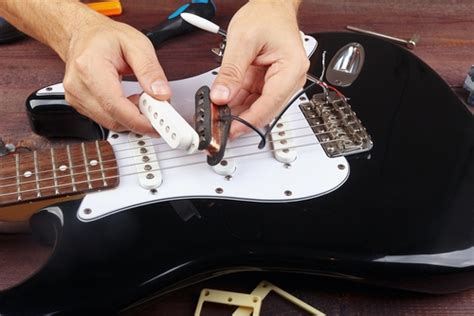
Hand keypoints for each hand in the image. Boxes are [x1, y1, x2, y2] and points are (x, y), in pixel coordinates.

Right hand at [63, 15, 169, 134]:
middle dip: (140, 120)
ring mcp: (76, 97)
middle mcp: (78, 85)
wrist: (82, 34)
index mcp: (90, 67)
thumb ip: (150, 70)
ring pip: (110, 123)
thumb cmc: (104, 37)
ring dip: (131, 118)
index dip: (139, 120)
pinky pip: (105, 120)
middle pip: (113, 119)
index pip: (115, 106)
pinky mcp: (79, 105)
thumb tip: (161, 94)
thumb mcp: (137, 44)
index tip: (157, 124)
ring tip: (142, 99)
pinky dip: (122, 116)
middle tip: (157, 109)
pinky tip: (129, 101)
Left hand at [210, 0, 308, 138]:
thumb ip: (231, 71)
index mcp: (292, 69)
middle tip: (218, 125)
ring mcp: (279, 82)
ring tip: (217, 115)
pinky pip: (252, 98)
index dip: (248, 121)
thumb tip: (221, 96)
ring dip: (237, 111)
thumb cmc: (266, 16)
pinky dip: (237, 102)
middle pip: (264, 109)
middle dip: (240, 118)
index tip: (231, 130)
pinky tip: (223, 105)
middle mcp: (290, 79)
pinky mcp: (268, 81)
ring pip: (256, 106)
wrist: (271, 6)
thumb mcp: (242, 41)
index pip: (270, 104)